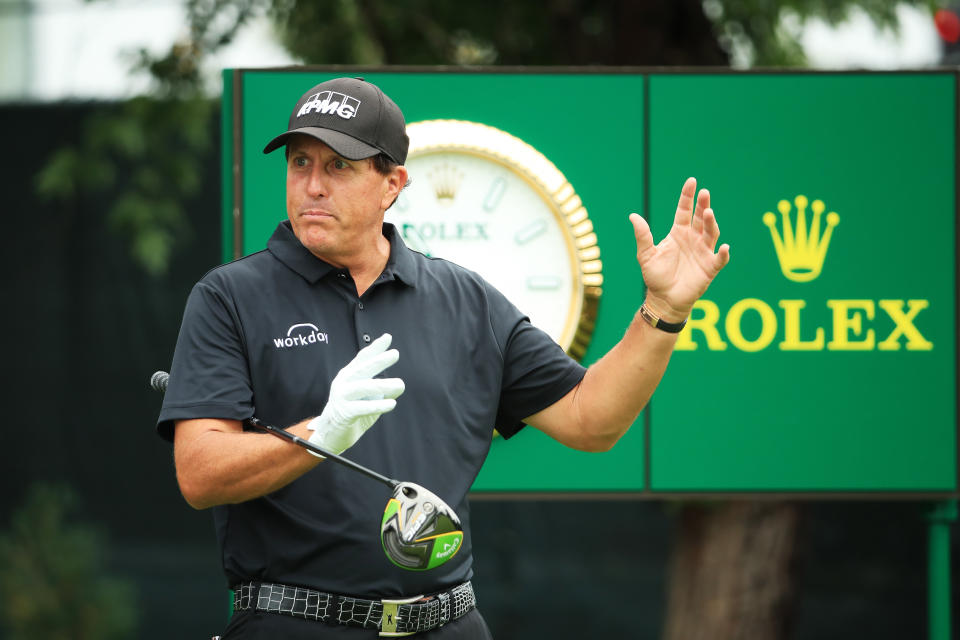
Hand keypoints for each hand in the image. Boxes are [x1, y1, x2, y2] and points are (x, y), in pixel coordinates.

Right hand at [307, 333, 404, 455]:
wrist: (329, 435)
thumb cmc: (351, 413)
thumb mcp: (368, 399)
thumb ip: (382, 391)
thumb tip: (400, 385)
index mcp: (349, 376)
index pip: (362, 358)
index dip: (374, 348)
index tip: (387, 337)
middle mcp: (344, 383)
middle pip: (362, 368)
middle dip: (379, 360)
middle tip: (395, 354)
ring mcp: (342, 397)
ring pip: (364, 387)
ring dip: (383, 385)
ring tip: (400, 384)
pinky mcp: (344, 412)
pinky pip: (362, 407)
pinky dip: (378, 405)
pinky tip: (391, 404)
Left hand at [630, 177, 729, 321]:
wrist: (663, 299)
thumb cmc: (655, 277)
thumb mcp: (646, 254)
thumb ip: (642, 236)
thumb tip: (632, 216)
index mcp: (678, 233)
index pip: (684, 211)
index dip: (688, 196)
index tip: (692, 182)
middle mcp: (693, 239)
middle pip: (700, 218)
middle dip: (702, 205)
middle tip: (704, 193)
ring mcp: (703, 252)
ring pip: (711, 234)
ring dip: (710, 223)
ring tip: (708, 213)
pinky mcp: (710, 268)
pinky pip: (719, 259)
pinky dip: (723, 253)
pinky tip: (724, 247)